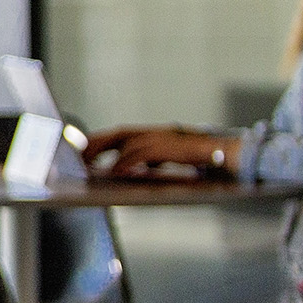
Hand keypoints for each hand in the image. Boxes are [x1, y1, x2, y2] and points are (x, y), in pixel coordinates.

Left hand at [82, 125, 237, 176]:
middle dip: (97, 143)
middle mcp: (155, 133)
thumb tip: (125, 168)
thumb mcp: (166, 157)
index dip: (99, 141)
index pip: (120, 134)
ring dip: (106, 151)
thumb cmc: (196, 157)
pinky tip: (116, 170)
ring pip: (127, 141)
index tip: (81, 150)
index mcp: (152, 134)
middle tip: (78, 156)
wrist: (224, 153)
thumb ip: (148, 159)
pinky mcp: (171, 147)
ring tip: (88, 162)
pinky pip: (143, 153)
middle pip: (119, 134)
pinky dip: (127, 161)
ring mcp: (163, 138)